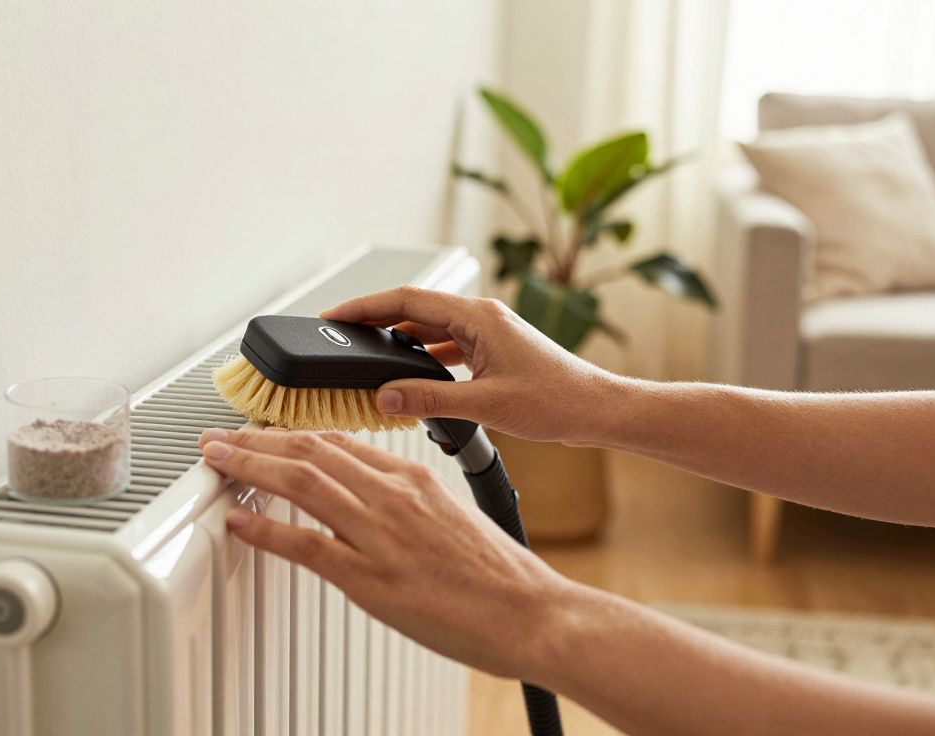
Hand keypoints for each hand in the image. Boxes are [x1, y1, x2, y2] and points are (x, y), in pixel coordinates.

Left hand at [198, 426, 576, 680]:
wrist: (533, 612)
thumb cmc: (502, 578)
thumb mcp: (455, 518)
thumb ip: (412, 504)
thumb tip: (380, 503)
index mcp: (415, 479)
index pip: (340, 442)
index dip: (292, 434)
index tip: (264, 434)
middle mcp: (394, 496)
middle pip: (311, 449)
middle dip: (257, 439)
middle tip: (220, 437)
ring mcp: (381, 534)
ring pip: (301, 481)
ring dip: (250, 465)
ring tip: (216, 460)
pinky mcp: (372, 577)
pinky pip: (307, 545)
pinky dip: (265, 529)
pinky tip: (238, 521)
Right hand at [322, 285, 621, 443]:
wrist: (598, 410)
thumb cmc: (559, 400)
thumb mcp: (486, 404)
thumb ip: (430, 400)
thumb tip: (386, 395)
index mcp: (478, 317)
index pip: (407, 299)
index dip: (366, 305)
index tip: (335, 315)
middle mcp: (482, 318)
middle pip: (414, 310)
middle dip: (375, 320)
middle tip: (340, 334)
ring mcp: (488, 334)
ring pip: (429, 329)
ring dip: (398, 340)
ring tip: (366, 355)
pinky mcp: (493, 352)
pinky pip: (446, 347)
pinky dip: (421, 357)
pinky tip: (409, 376)